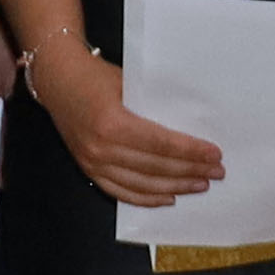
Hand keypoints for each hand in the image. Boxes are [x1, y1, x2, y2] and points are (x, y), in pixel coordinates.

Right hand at [26, 38, 224, 207]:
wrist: (58, 80)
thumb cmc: (96, 76)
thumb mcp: (129, 83)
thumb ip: (154, 106)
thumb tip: (192, 126)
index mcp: (112, 123)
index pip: (161, 144)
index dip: (191, 152)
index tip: (215, 154)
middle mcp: (101, 147)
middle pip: (155, 167)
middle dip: (190, 171)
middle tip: (216, 172)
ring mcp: (92, 163)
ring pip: (142, 184)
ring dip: (175, 187)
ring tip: (200, 185)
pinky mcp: (88, 170)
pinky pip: (121, 192)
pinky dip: (147, 198)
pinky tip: (169, 197)